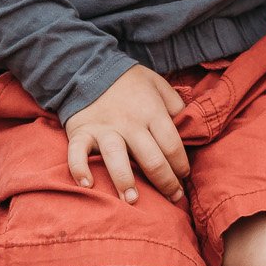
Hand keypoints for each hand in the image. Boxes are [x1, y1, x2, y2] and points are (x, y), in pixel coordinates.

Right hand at [65, 66, 190, 202]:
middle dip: (165, 182)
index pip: (172, 145)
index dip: (181, 165)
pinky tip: (87, 184)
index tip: (184, 177)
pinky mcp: (81, 132)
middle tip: (173, 198)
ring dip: (124, 181)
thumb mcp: (158, 84)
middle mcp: (129, 122)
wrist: (90, 66)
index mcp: (151, 111)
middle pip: (151, 158)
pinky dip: (80, 169)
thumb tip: (188, 127)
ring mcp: (104, 128)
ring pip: (116, 158)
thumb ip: (175, 104)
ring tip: (132, 200)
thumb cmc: (129, 81)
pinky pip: (77, 153)